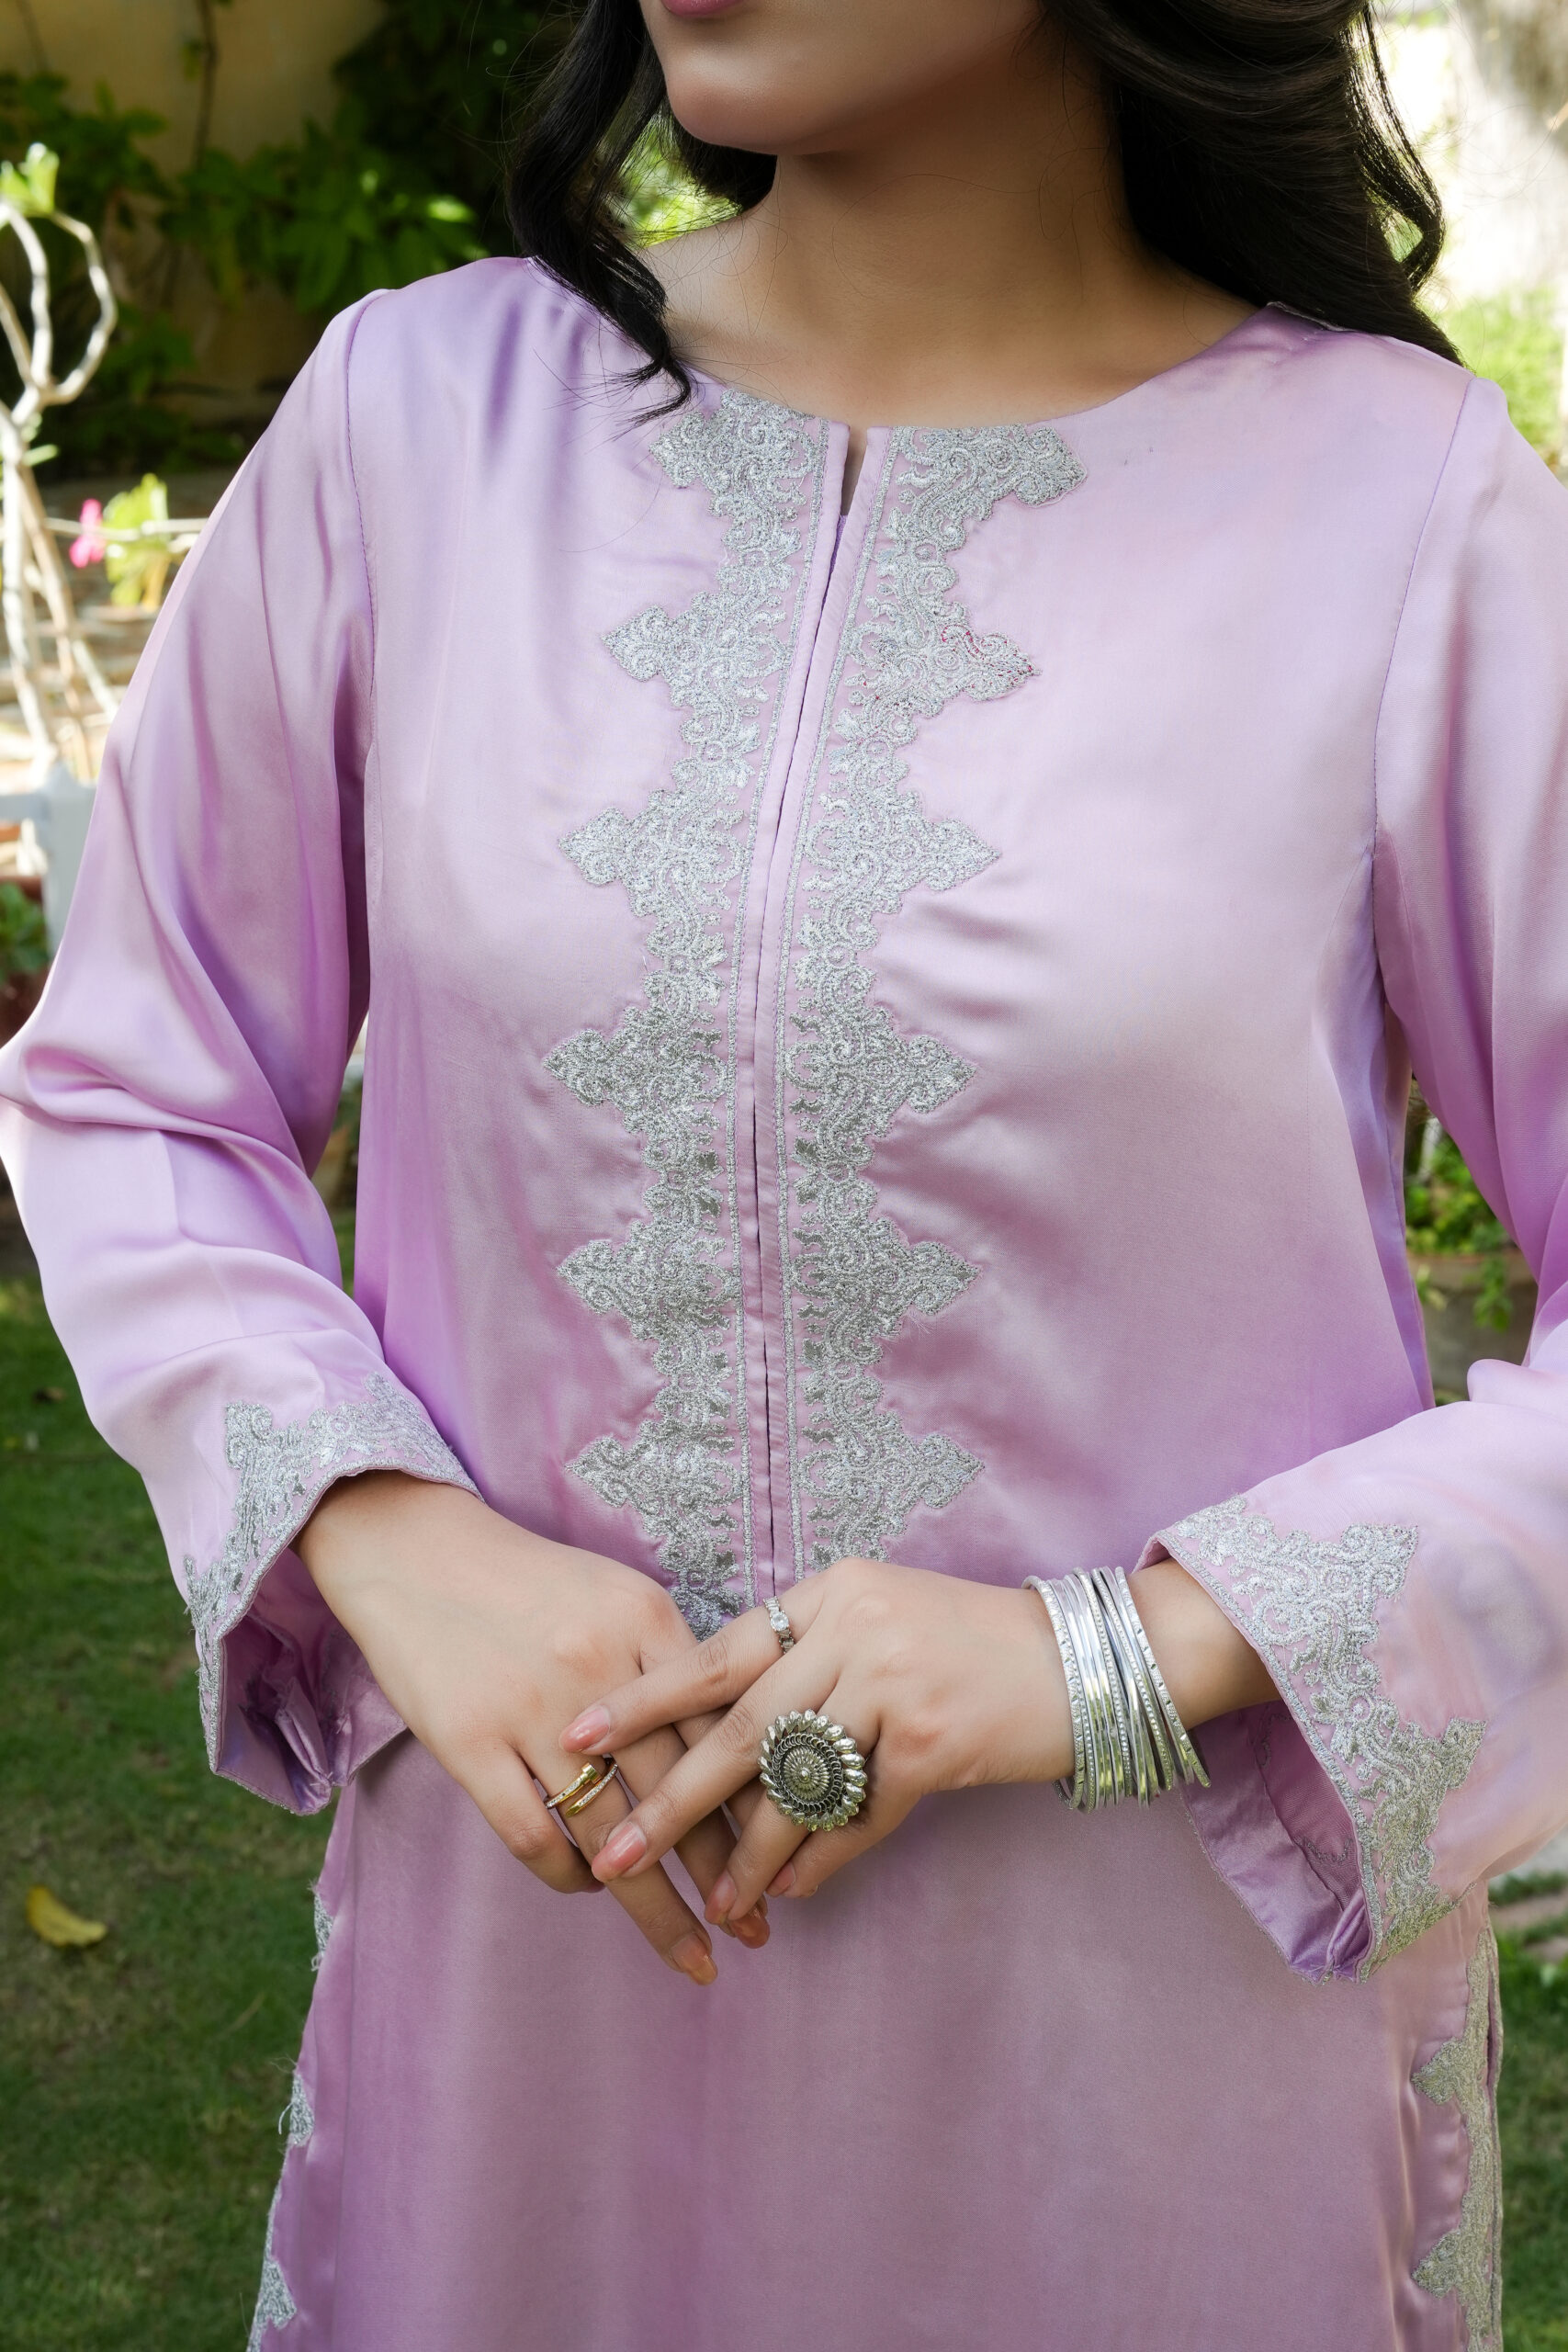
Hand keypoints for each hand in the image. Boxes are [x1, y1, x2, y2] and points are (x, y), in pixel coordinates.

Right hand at [296, 1470, 767, 1982]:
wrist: (416, 1551)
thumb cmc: (530, 1582)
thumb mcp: (619, 1597)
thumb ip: (674, 1663)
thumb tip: (731, 1749)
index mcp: (646, 1622)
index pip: (720, 1731)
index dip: (759, 1806)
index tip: (788, 1858)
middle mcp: (597, 1669)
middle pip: (676, 1795)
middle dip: (723, 1875)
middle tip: (756, 1931)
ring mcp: (529, 1710)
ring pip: (610, 1834)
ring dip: (656, 1905)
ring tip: (692, 1950)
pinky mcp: (468, 1742)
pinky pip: (533, 1836)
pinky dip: (569, 1875)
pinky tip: (591, 1888)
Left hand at [561, 1554, 1277, 1925]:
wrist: (1085, 1656)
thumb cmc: (971, 1644)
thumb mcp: (881, 1622)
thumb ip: (808, 1662)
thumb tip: (731, 1735)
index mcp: (829, 1592)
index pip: (716, 1651)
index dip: (646, 1698)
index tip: (578, 1734)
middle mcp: (852, 1627)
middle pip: (738, 1724)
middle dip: (670, 1794)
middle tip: (614, 1846)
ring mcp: (892, 1681)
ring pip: (793, 1782)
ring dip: (747, 1850)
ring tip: (709, 1898)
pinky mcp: (932, 1740)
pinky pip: (858, 1814)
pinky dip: (824, 1857)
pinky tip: (796, 1892)